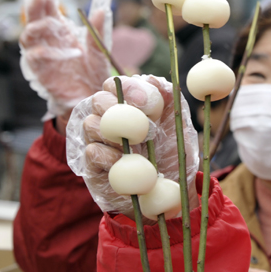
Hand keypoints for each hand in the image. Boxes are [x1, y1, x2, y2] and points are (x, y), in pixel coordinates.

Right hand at [19, 0, 110, 118]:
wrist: (91, 98)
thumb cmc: (93, 74)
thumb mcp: (99, 50)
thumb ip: (98, 31)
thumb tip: (102, 9)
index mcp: (60, 33)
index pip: (47, 11)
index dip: (45, 0)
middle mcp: (48, 42)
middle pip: (32, 20)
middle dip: (35, 7)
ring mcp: (42, 57)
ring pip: (27, 37)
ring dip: (38, 26)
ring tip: (54, 22)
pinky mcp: (41, 73)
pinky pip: (35, 58)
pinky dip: (46, 52)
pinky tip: (64, 50)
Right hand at [66, 75, 199, 215]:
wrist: (172, 194)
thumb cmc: (175, 156)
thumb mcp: (180, 127)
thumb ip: (169, 100)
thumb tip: (151, 78)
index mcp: (129, 106)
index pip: (115, 84)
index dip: (128, 88)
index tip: (147, 104)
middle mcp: (111, 120)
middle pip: (98, 99)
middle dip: (117, 106)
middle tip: (141, 124)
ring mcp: (100, 142)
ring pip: (90, 123)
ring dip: (113, 131)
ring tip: (135, 145)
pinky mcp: (94, 166)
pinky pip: (92, 151)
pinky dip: (109, 154)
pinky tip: (124, 161)